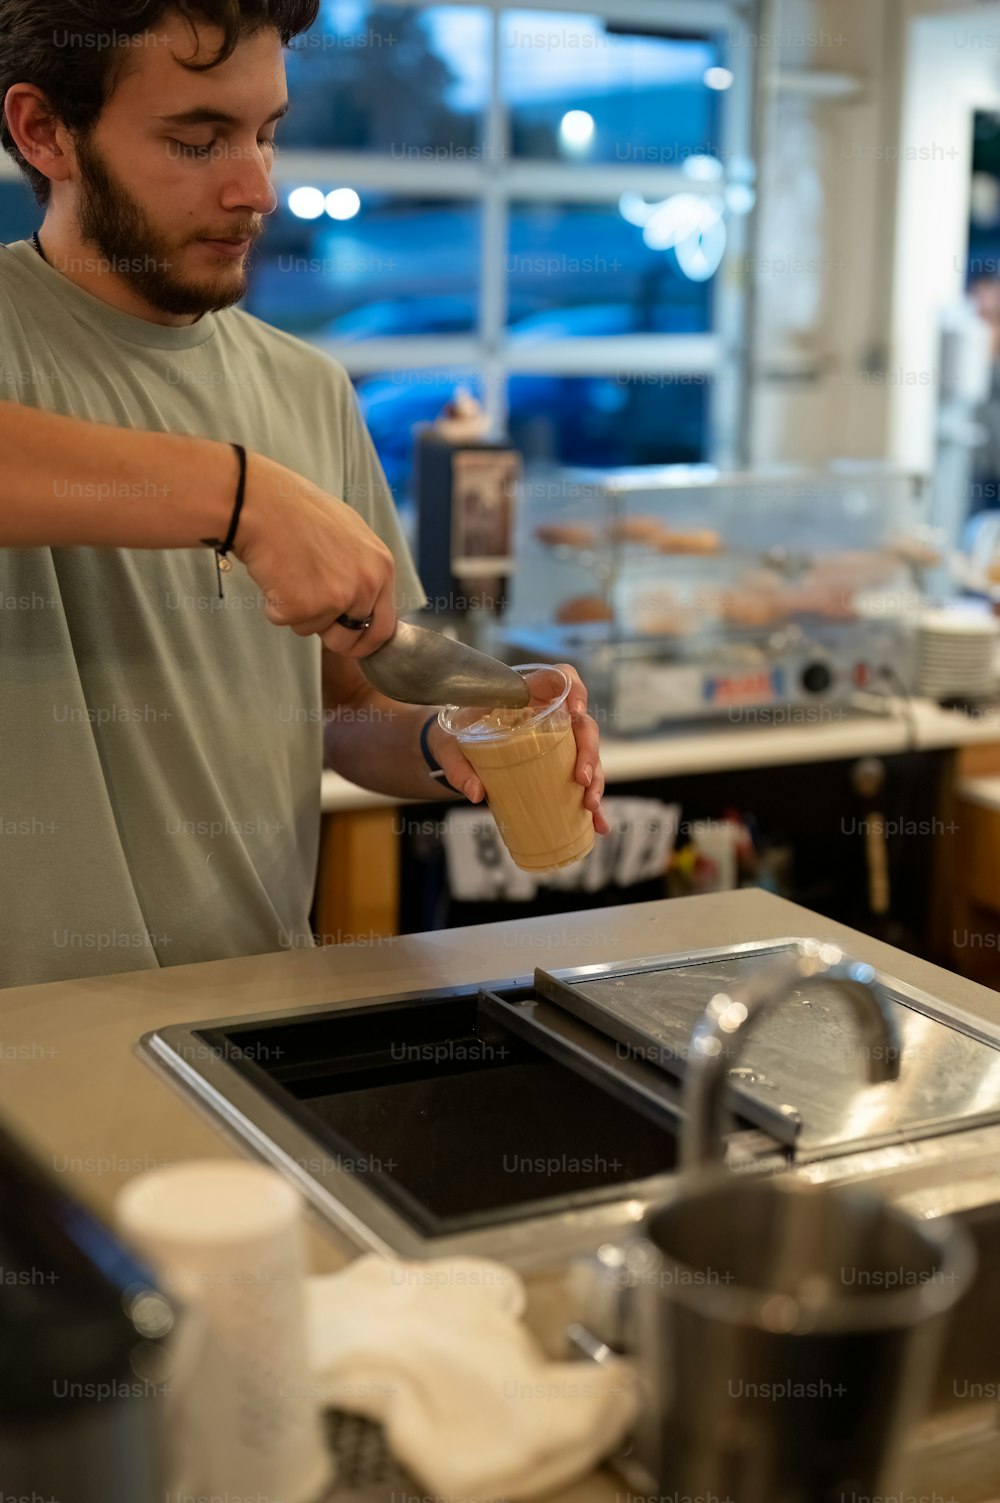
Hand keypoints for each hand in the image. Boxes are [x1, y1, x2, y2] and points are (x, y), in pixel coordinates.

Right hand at [234, 455, 396, 657]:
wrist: (264, 504)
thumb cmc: (300, 513)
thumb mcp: (351, 534)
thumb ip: (363, 570)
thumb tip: (365, 604)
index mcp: (381, 567)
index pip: (385, 626)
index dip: (364, 641)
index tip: (352, 646)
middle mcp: (366, 585)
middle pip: (349, 639)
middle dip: (329, 635)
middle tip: (308, 608)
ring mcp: (337, 598)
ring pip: (313, 630)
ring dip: (297, 612)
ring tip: (290, 573)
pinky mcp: (304, 607)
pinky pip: (287, 622)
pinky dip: (274, 605)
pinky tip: (275, 574)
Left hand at [427, 662, 610, 836]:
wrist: (451, 751)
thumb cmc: (455, 736)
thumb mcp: (451, 746)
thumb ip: (459, 765)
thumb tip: (475, 792)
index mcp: (526, 696)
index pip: (560, 678)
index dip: (574, 689)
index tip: (576, 710)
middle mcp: (549, 716)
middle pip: (583, 724)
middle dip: (589, 751)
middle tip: (582, 779)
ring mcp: (557, 743)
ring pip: (588, 755)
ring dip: (596, 780)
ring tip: (590, 806)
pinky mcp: (557, 767)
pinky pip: (581, 783)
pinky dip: (590, 805)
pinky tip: (599, 825)